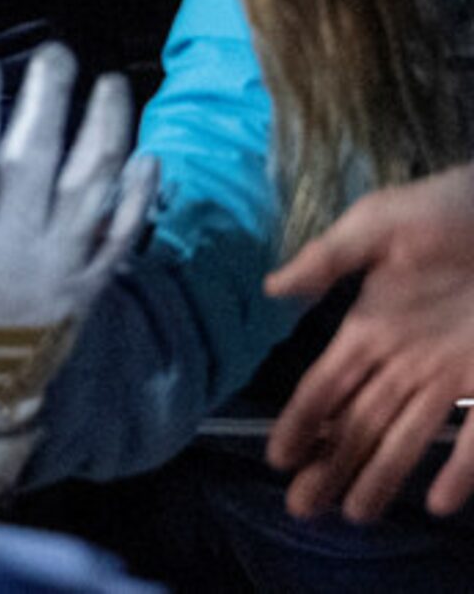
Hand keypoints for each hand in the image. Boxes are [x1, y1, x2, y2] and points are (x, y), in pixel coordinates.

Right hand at [0, 46, 157, 498]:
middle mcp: (17, 255)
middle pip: (39, 161)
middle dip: (48, 101)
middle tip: (55, 53)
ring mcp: (60, 279)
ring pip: (93, 192)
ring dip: (107, 134)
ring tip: (113, 86)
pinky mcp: (86, 305)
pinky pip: (121, 244)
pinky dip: (137, 201)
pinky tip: (145, 162)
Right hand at [265, 163, 473, 521]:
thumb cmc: (448, 212)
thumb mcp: (378, 224)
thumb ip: (328, 258)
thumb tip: (273, 290)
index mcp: (371, 326)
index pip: (327, 384)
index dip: (301, 420)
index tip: (276, 456)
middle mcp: (405, 362)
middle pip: (359, 422)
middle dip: (330, 464)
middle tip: (302, 506)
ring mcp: (452, 377)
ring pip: (407, 438)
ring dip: (381, 476)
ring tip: (355, 515)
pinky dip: (460, 471)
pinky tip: (440, 502)